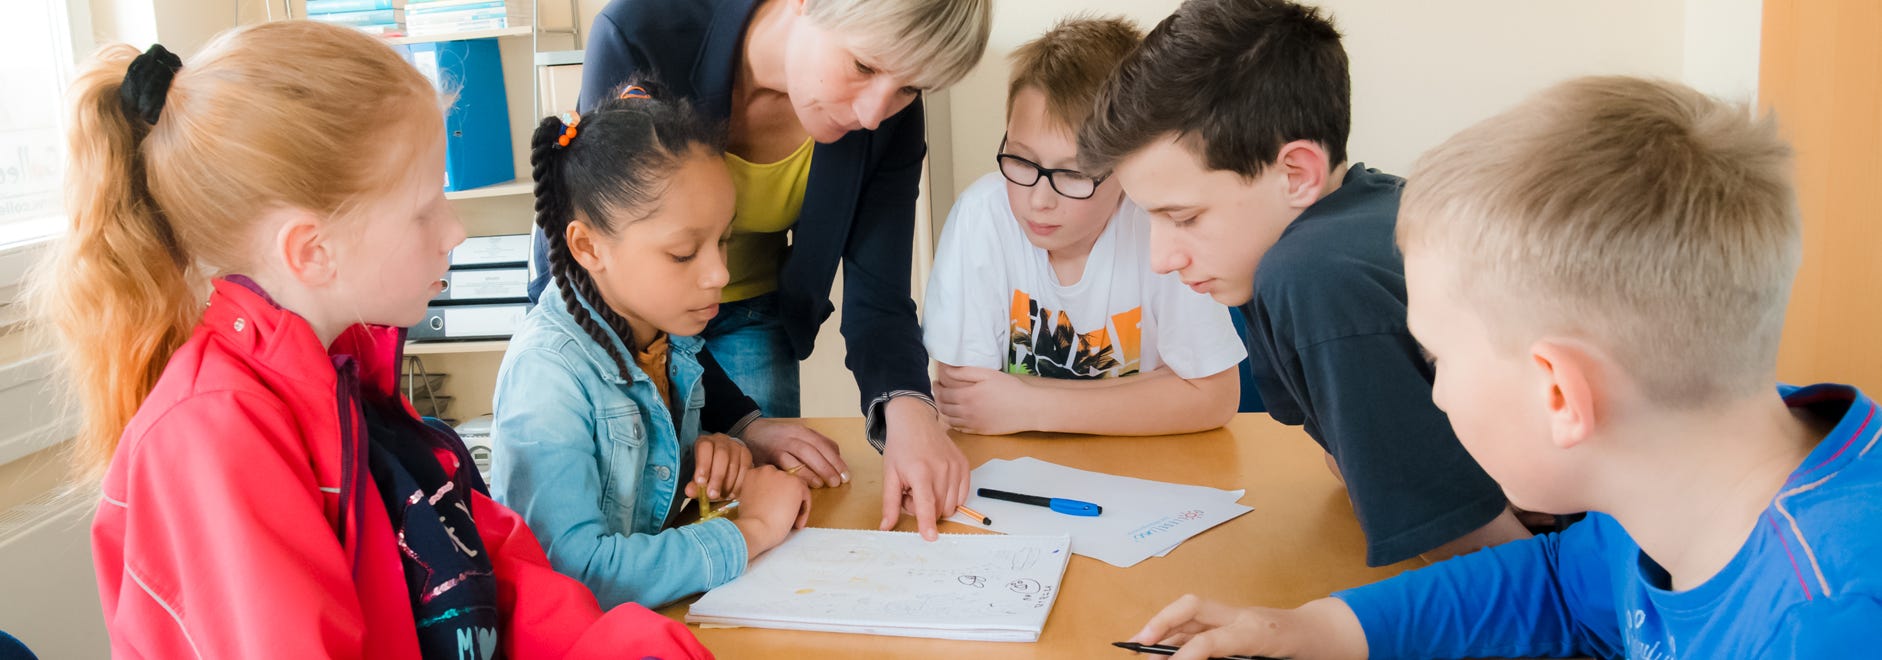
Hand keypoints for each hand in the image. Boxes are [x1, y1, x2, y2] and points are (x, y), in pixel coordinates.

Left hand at [687, 433, 752, 501]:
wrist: (724, 467)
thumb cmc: (708, 472)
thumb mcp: (699, 478)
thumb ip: (694, 485)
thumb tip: (689, 491)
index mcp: (704, 442)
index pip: (704, 448)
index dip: (703, 465)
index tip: (700, 482)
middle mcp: (721, 441)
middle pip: (722, 455)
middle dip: (717, 477)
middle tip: (712, 494)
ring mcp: (735, 446)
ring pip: (734, 464)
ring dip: (728, 483)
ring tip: (722, 496)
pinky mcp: (746, 454)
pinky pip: (745, 470)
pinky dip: (738, 484)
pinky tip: (732, 493)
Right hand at [728, 465, 811, 558]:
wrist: (755, 529)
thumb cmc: (750, 522)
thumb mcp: (749, 500)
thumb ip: (760, 493)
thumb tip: (774, 498)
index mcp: (753, 473)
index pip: (771, 480)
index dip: (776, 496)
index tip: (774, 511)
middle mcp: (767, 470)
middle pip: (784, 482)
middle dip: (787, 498)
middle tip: (785, 516)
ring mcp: (782, 475)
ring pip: (797, 488)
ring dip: (797, 504)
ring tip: (792, 522)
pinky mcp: (795, 484)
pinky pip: (806, 495)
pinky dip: (804, 511)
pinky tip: (796, 524)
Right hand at [741, 418, 849, 487]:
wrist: (750, 433)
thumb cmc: (779, 439)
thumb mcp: (799, 436)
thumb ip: (817, 444)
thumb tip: (838, 457)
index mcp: (802, 431)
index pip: (823, 444)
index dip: (836, 460)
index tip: (846, 475)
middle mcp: (791, 436)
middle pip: (814, 449)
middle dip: (828, 466)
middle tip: (837, 482)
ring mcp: (779, 445)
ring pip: (801, 456)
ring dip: (814, 471)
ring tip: (824, 484)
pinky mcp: (768, 456)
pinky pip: (784, 465)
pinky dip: (796, 474)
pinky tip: (804, 484)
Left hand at [878, 396, 969, 540]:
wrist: (915, 421)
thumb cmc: (901, 447)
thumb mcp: (890, 475)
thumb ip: (890, 503)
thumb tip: (886, 527)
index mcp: (920, 472)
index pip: (925, 504)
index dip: (927, 523)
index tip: (930, 537)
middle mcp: (941, 469)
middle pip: (938, 509)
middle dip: (925, 510)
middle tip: (912, 492)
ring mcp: (955, 467)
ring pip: (951, 505)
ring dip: (938, 504)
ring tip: (925, 486)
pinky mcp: (964, 465)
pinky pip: (962, 495)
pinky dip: (950, 497)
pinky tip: (938, 484)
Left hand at [933, 365, 1036, 434]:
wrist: (1028, 408)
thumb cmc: (1010, 388)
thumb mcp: (987, 374)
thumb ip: (965, 372)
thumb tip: (946, 370)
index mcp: (966, 397)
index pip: (942, 394)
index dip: (936, 387)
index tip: (936, 382)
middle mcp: (966, 413)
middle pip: (943, 408)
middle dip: (938, 399)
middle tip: (939, 392)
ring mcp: (972, 424)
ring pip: (949, 420)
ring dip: (944, 411)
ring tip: (946, 403)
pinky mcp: (980, 431)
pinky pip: (960, 429)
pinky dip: (954, 422)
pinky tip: (957, 416)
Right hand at [1130, 595, 1367, 659]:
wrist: (1334, 633)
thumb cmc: (1315, 653)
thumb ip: (1241, 659)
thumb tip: (1200, 658)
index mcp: (1259, 631)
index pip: (1213, 640)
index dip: (1188, 656)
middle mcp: (1244, 617)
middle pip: (1193, 606)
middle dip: (1161, 622)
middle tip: (1138, 644)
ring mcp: (1239, 615)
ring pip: (1192, 613)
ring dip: (1163, 627)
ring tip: (1142, 649)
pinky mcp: (1237, 619)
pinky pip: (1202, 622)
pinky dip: (1179, 632)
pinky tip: (1166, 647)